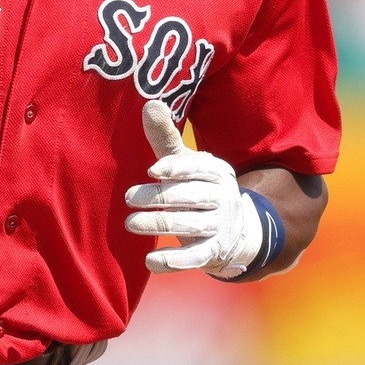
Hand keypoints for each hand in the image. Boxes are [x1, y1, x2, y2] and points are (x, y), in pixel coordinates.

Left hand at [123, 100, 264, 279]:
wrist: (234, 230)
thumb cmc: (197, 188)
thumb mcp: (186, 163)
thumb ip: (166, 139)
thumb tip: (150, 102)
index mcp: (216, 171)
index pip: (198, 168)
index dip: (177, 168)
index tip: (153, 169)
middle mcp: (222, 198)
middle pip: (190, 197)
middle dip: (159, 197)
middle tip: (129, 197)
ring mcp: (219, 227)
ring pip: (190, 225)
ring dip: (160, 225)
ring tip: (130, 223)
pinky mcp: (213, 252)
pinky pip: (195, 258)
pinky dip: (173, 261)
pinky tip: (150, 262)